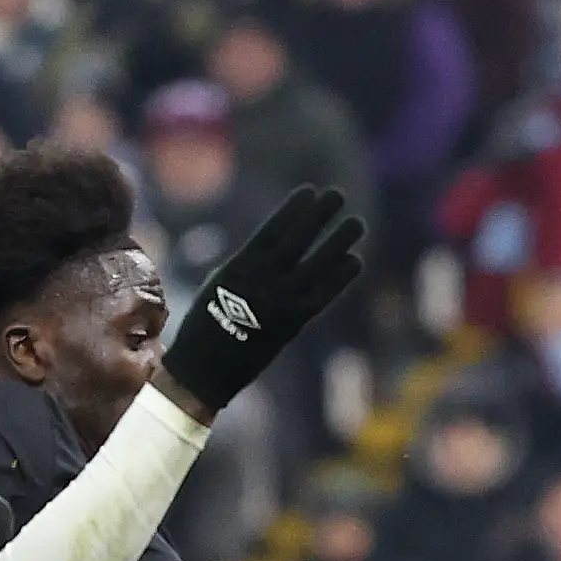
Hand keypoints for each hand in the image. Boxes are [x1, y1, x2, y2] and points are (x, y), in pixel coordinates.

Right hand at [156, 186, 365, 416]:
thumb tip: (280, 247)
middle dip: (318, 217)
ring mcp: (280, 303)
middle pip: (297, 242)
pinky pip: (323, 295)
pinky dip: (339, 278)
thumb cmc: (208, 322)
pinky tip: (354, 260)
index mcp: (239, 268)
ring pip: (316, 267)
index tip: (310, 191)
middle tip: (338, 195)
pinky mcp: (294, 323)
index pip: (272, 231)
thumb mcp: (220, 282)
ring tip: (356, 223)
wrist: (205, 369)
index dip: (293, 210)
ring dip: (338, 243)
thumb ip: (249, 264)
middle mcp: (262, 282)